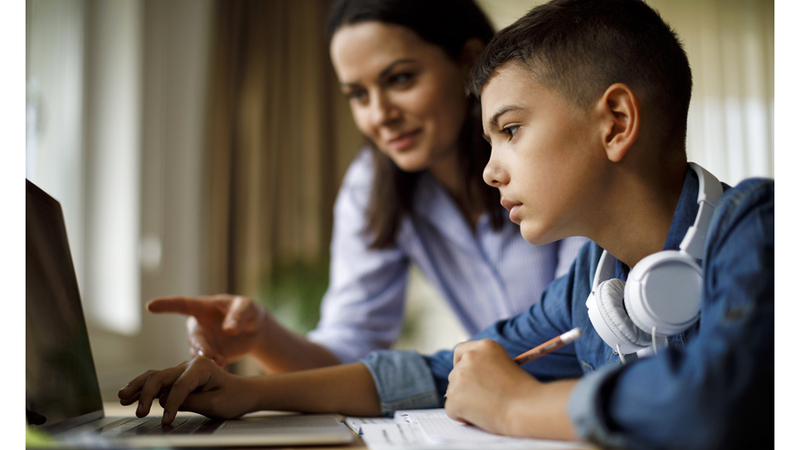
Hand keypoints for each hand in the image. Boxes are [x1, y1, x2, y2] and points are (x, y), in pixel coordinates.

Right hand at [118, 356, 255, 424]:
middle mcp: (189, 364)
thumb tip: (166, 401)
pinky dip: (143, 388)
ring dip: (138, 387)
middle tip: (139, 412)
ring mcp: (183, 370)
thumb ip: (191, 401)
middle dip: (146, 393)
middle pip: (161, 376)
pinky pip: (158, 381)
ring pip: (155, 376)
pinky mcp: (179, 378)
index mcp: (202, 366)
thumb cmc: (234, 397)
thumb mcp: (216, 404)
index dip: (171, 404)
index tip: (166, 421)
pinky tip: (129, 395)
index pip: (179, 386)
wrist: (244, 393)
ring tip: (122, 397)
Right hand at [147, 295, 265, 367]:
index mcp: (203, 307)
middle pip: (194, 337)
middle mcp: (198, 326)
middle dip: (200, 346)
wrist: (254, 331)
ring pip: (197, 353)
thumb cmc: (248, 312)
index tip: (150, 306)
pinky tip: (222, 366)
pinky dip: (212, 367)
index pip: (182, 304)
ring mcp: (201, 342)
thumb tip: (229, 329)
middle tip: (209, 355)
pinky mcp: (207, 357)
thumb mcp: (247, 308)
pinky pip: (203, 364)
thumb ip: (238, 316)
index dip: (166, 305)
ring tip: (222, 362)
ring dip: (207, 359)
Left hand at [445, 339, 534, 434]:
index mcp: (484, 346)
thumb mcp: (507, 366)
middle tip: (482, 400)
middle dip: (464, 387)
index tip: (466, 376)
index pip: (460, 351)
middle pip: (455, 373)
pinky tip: (481, 417)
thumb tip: (472, 379)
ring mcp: (459, 376)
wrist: (527, 408)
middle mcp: (469, 357)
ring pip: (453, 392)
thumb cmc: (524, 393)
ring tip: (487, 408)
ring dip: (464, 402)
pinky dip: (462, 416)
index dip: (461, 365)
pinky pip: (451, 409)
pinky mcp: (454, 396)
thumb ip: (487, 366)